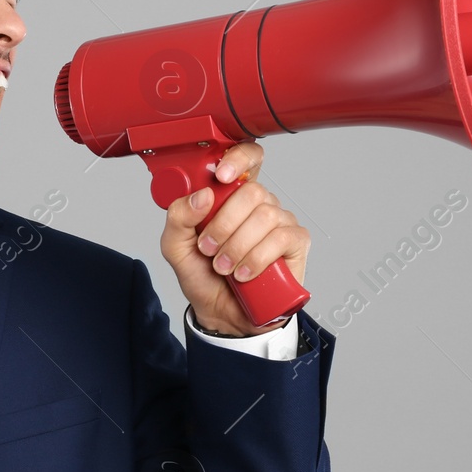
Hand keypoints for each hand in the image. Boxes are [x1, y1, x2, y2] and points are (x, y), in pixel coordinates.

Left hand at [159, 141, 309, 335]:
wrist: (221, 313)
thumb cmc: (203, 276)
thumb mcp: (176, 247)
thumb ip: (178, 218)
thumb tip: (202, 196)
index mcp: (232, 195)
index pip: (248, 158)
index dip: (240, 158)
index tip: (222, 176)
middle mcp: (259, 204)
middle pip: (253, 191)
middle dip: (224, 224)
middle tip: (209, 249)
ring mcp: (280, 222)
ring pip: (265, 216)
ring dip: (237, 246)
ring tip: (224, 267)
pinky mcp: (296, 243)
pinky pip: (281, 239)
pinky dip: (257, 258)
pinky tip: (245, 274)